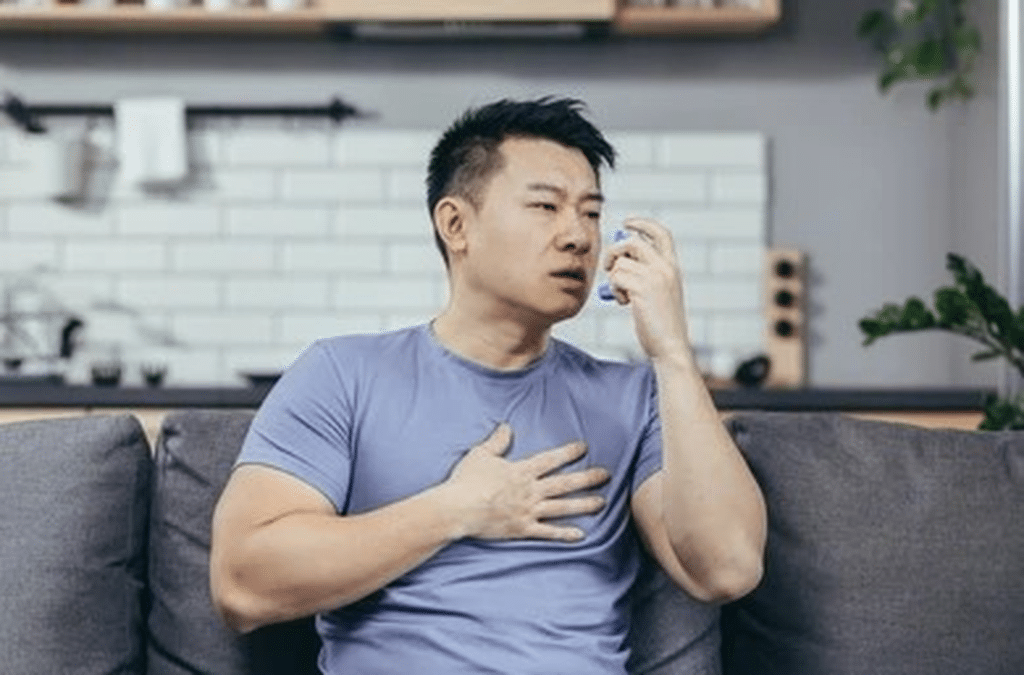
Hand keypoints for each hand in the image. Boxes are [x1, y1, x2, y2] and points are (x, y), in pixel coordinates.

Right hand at [442, 423, 609, 542]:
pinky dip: (564, 534)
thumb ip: (497, 441)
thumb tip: (506, 427)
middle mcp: (530, 490)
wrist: (457, 509)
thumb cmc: (466, 481)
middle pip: (564, 483)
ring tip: (602, 502)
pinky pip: (548, 532)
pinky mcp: (522, 529)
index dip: (568, 452)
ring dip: (583, 504)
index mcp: (521, 471)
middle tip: (606, 475)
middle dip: (587, 478)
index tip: (584, 447)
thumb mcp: (480, 454)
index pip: (551, 459)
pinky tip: (580, 534)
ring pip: (562, 507)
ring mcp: (528, 511)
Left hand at [602, 217, 691, 361]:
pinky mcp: (642, 288)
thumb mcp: (658, 293)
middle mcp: (666, 267)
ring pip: (620, 263)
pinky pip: (615, 277)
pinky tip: (625, 303)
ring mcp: (655, 276)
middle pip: (632, 242)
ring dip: (614, 280)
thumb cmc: (660, 325)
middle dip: (614, 252)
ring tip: (624, 297)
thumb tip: (620, 260)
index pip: (661, 233)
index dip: (642, 223)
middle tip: (608, 268)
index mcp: (672, 267)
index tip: (627, 222)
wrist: (670, 346)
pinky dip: (614, 290)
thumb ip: (645, 274)